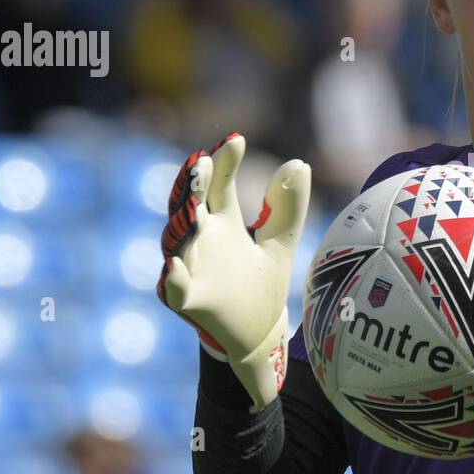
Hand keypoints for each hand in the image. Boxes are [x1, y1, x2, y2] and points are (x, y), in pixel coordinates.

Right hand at [156, 132, 310, 410]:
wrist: (258, 333)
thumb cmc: (261, 283)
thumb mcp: (281, 242)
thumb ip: (289, 208)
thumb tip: (300, 163)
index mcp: (221, 221)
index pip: (217, 183)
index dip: (223, 161)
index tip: (235, 139)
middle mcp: (200, 239)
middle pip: (189, 205)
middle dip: (192, 185)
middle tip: (200, 162)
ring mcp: (191, 267)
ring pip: (178, 242)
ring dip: (182, 224)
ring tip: (192, 208)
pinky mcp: (190, 299)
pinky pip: (176, 287)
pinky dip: (173, 277)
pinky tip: (174, 265)